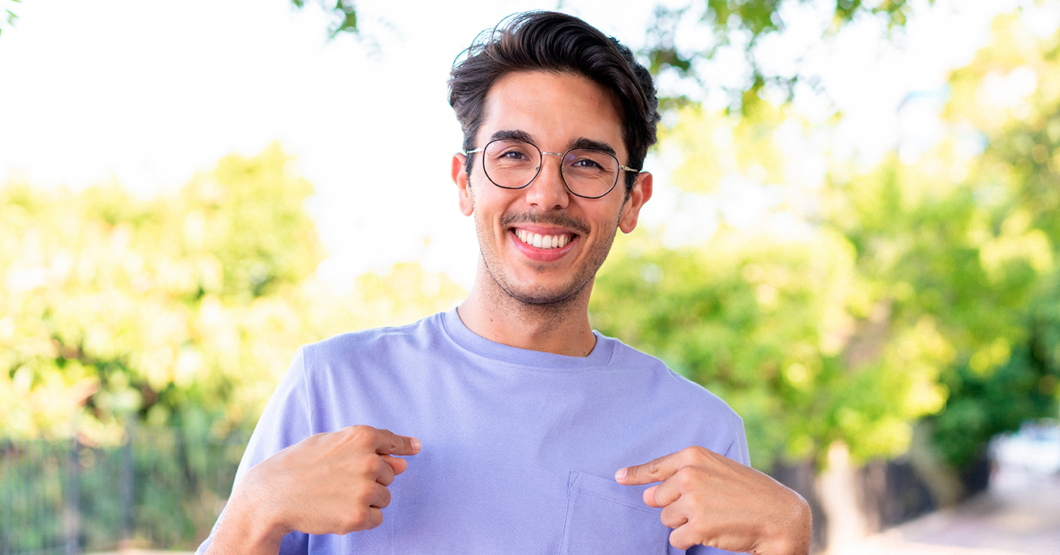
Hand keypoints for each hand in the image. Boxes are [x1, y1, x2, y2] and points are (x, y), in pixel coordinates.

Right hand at [209, 425, 420, 554]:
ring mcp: (365, 489)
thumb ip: (368, 450)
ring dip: (367, 500)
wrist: (271, 496)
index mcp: (361, 436)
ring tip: (335, 496)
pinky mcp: (360, 515)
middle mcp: (368, 461)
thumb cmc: (298, 465)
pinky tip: (337, 511)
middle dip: (371, 480)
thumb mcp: (329, 444)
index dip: (404, 445)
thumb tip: (403, 464)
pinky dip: (362, 518)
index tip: (414, 449)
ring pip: (384, 498)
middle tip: (339, 481)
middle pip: (389, 475)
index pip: (393, 441)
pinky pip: (376, 518)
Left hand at [615, 446, 809, 554]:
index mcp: (694, 456)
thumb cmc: (749, 491)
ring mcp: (692, 501)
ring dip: (684, 523)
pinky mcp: (697, 526)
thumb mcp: (718, 469)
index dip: (635, 474)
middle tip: (706, 506)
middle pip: (657, 498)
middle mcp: (689, 475)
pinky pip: (676, 538)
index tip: (619, 478)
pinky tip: (712, 531)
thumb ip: (683, 474)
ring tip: (713, 516)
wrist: (779, 514)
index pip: (655, 467)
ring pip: (666, 519)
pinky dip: (690, 539)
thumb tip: (645, 494)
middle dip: (675, 506)